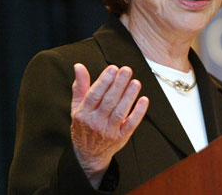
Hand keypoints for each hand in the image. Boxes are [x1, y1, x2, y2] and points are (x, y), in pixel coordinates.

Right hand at [70, 63, 148, 187]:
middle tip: (126, 70)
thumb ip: (80, 86)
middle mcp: (95, 123)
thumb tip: (79, 67)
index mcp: (84, 113)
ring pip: (120, 111)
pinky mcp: (121, 138)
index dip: (104, 81)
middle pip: (109, 101)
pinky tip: (143, 100)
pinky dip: (138, 112)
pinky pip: (131, 124)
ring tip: (135, 82)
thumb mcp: (77, 107)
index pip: (94, 94)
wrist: (89, 154)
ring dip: (129, 96)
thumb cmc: (83, 126)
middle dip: (119, 84)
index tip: (113, 68)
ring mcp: (109, 131)